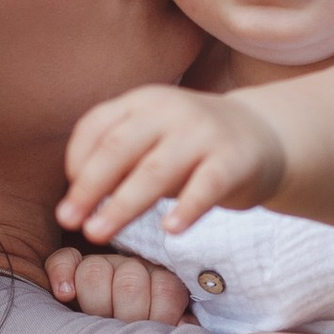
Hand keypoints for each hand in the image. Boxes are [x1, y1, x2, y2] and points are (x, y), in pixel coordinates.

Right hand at [43, 246, 195, 322]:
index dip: (161, 314)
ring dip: (95, 300)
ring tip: (95, 321)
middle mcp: (133, 270)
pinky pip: (63, 259)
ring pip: (95, 271)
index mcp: (161, 284)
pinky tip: (65, 294)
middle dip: (126, 314)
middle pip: (130, 283)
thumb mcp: (165, 332)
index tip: (154, 331)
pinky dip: (63, 274)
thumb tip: (183, 325)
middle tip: (121, 331)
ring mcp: (102, 265)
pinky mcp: (69, 264)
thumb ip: (178, 325)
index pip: (166, 290)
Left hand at [59, 84, 287, 242]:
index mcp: (143, 101)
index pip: (97, 126)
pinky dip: (187, 208)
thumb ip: (120, 162)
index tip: (68, 198)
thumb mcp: (152, 140)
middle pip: (119, 148)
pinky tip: (169, 230)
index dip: (76, 162)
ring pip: (155, 171)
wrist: (264, 136)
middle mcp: (170, 110)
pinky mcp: (234, 159)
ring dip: (122, 205)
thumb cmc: (191, 147)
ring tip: (99, 232)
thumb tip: (76, 203)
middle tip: (68, 221)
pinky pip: (206, 186)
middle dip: (89, 187)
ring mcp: (204, 133)